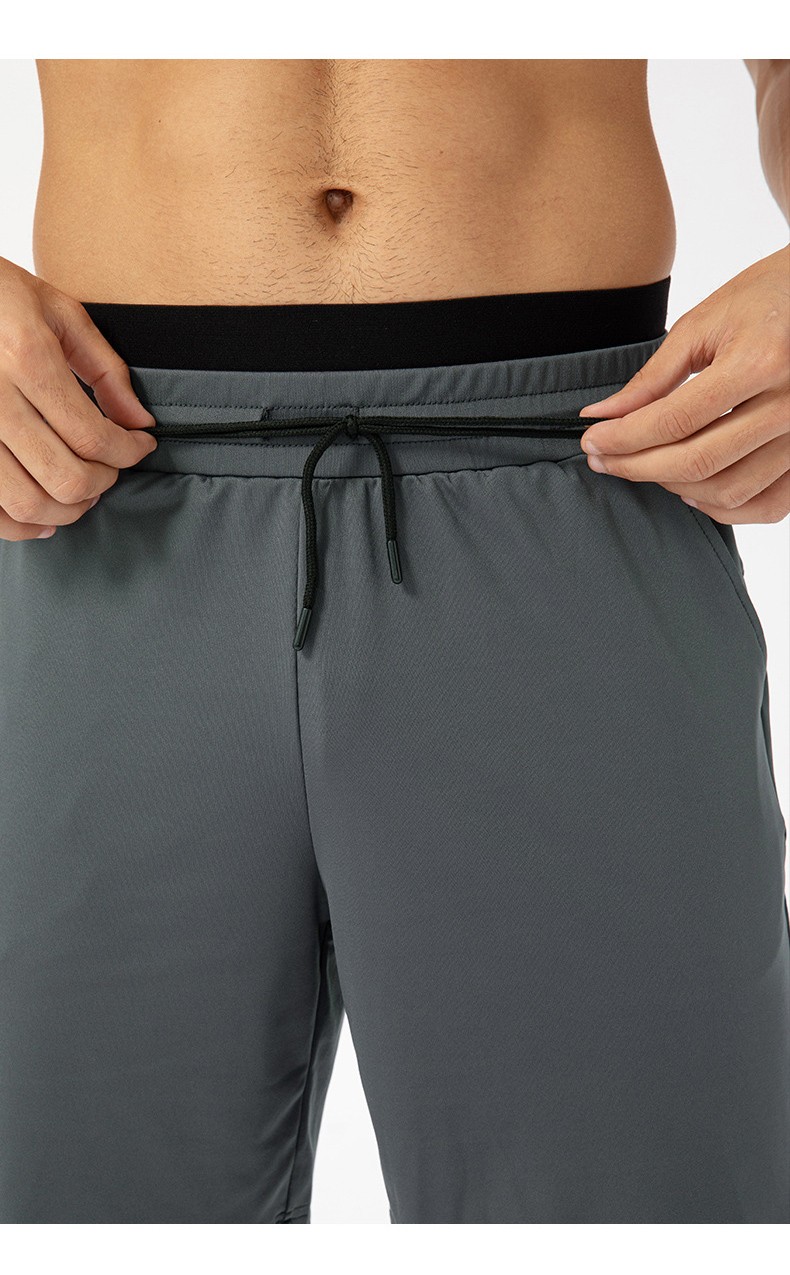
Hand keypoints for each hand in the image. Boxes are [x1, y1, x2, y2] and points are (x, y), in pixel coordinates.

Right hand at [0, 257, 156, 540]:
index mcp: (25, 357)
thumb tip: (140, 422)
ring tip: (83, 490)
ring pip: (28, 503)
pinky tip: (46, 515)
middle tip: (111, 468)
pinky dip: (23, 526)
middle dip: (103, 482)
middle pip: (65, 477)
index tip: (142, 445)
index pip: (93, 435)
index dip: (129, 452)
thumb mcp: (57, 311)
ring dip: (68, 508)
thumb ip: (105, 369)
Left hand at [578, 245, 789, 524]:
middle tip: (603, 459)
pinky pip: (768, 506)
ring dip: (674, 487)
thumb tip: (603, 416)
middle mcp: (789, 406)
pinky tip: (691, 487)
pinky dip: (724, 508)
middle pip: (697, 461)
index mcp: (760, 363)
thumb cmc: (768, 297)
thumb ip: (653, 377)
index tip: (592, 440)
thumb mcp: (704, 323)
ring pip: (728, 491)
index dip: (624, 438)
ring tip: (643, 467)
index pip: (675, 420)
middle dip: (637, 466)